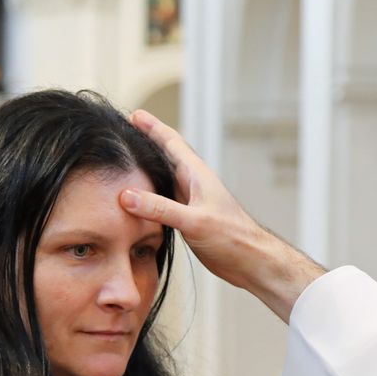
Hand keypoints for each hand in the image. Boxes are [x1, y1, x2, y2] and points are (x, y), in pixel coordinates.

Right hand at [122, 110, 324, 321]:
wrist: (251, 260)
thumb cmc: (232, 238)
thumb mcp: (193, 221)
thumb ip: (160, 208)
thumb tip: (127, 196)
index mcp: (197, 175)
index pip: (172, 143)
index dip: (152, 128)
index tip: (135, 114)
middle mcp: (193, 184)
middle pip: (166, 156)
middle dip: (147, 142)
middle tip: (126, 130)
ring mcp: (191, 201)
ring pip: (164, 178)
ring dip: (147, 168)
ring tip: (128, 160)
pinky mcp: (189, 218)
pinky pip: (164, 199)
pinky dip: (150, 194)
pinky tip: (139, 198)